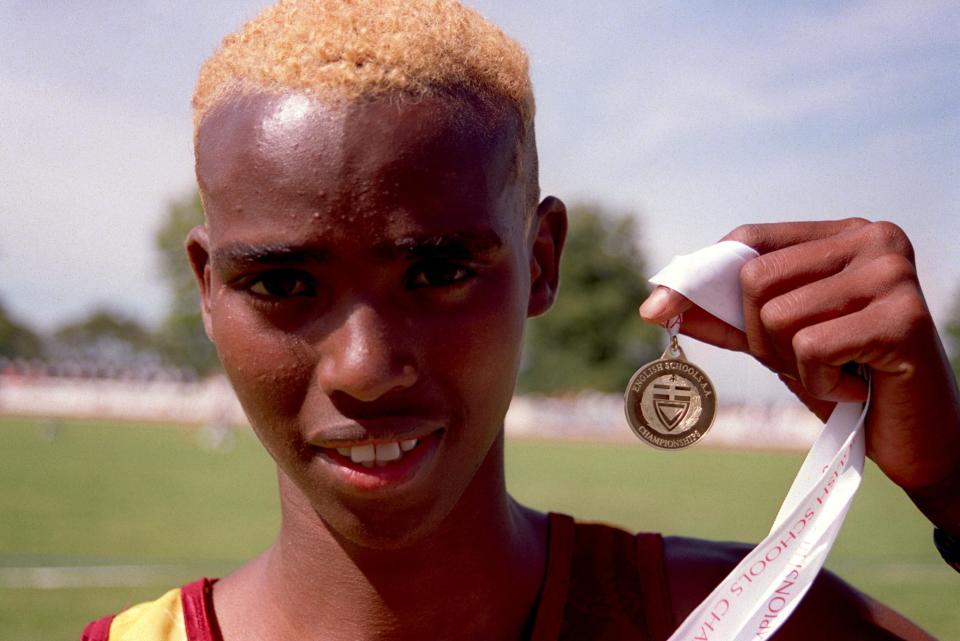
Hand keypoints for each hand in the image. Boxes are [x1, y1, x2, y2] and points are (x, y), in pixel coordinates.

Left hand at [639, 219, 959, 531]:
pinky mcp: (905, 318)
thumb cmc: (847, 381)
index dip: (702, 276)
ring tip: (837, 374)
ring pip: (778, 315)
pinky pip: (811, 347)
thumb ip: (725, 319)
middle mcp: (873, 239)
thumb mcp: (776, 344)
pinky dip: (820, 382)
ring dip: (793, 363)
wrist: (917, 439)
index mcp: (842, 235)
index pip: (750, 239)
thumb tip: (657, 303)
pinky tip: (856, 390)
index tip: (656, 310)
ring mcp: (893, 273)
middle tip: (807, 361)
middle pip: (756, 279)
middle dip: (761, 336)